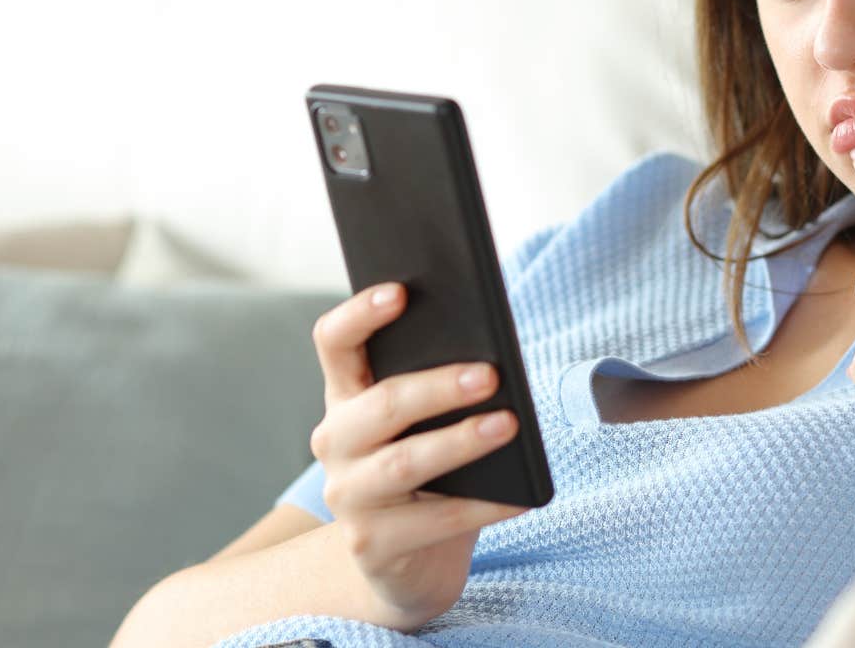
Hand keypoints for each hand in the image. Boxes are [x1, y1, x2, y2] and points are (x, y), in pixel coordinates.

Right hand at [306, 281, 530, 630]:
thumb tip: (495, 358)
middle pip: (381, 404)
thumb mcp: (429, 426)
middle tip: (490, 374)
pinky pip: (434, 522)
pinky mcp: (370, 545)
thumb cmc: (431, 476)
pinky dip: (482, 507)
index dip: (360, 314)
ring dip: (460, 441)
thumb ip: (443, 389)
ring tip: (509, 425)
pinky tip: (520, 496)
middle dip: (438, 387)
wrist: (410, 563)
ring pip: (404, 463)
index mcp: (345, 397)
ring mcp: (347, 497)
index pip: (334, 343)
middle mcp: (334, 442)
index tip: (401, 291)